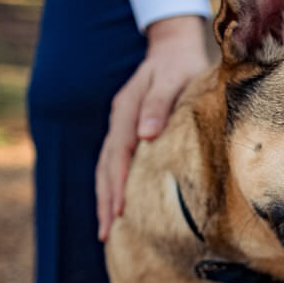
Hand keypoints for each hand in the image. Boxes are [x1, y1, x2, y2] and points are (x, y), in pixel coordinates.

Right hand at [96, 15, 209, 240]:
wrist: (173, 47)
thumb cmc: (179, 66)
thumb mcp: (172, 79)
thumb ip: (158, 106)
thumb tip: (145, 136)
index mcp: (127, 112)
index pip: (119, 156)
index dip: (117, 186)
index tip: (119, 213)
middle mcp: (119, 121)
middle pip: (106, 168)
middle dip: (105, 201)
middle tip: (106, 235)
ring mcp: (120, 126)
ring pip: (105, 168)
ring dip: (104, 198)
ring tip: (106, 230)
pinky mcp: (127, 129)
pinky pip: (114, 162)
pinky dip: (111, 185)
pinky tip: (116, 205)